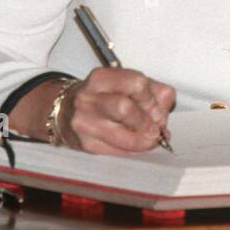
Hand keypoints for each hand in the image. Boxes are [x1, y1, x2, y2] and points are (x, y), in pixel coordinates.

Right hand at [57, 68, 175, 154]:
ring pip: (123, 136)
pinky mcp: (85, 144)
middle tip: (156, 128)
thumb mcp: (124, 84)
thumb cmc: (101, 98)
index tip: (158, 109)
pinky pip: (118, 152)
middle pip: (126, 108)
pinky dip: (134, 150)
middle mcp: (89, 98)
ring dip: (144, 140)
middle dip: (147, 121)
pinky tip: (138, 146)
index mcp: (102, 78)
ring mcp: (84, 122)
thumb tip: (166, 109)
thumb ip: (151, 91)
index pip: (137, 83)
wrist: (63, 112)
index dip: (152, 99)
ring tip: (151, 140)